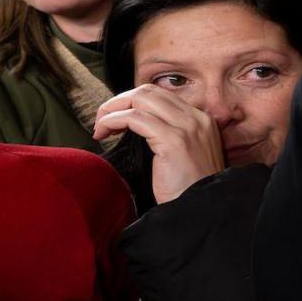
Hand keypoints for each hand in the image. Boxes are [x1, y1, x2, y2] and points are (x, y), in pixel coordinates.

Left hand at [93, 86, 226, 203]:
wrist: (199, 209)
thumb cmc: (187, 190)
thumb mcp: (183, 156)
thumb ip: (168, 136)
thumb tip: (136, 125)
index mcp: (201, 120)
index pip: (160, 95)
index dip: (132, 103)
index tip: (116, 119)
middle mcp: (197, 118)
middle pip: (148, 91)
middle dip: (119, 101)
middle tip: (102, 120)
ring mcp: (187, 127)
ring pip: (140, 98)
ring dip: (112, 109)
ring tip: (101, 127)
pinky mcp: (173, 140)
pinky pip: (134, 118)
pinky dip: (113, 120)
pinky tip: (104, 132)